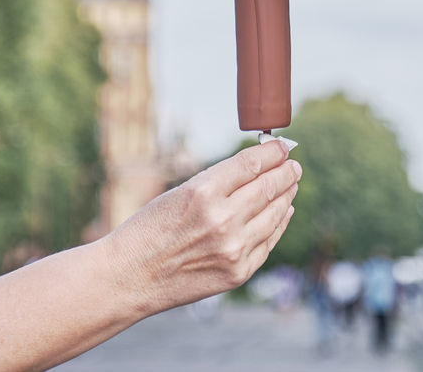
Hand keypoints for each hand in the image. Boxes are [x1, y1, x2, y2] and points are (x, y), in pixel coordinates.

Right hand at [105, 140, 300, 313]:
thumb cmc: (149, 229)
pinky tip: (283, 212)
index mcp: (203, 191)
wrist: (129, 276)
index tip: (282, 146)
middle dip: (285, 172)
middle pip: (268, 187)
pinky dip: (279, 223)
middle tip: (293, 164)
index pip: (251, 164)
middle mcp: (222, 219)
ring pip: (275, 213)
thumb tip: (255, 168)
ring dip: (286, 195)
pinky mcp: (238, 272)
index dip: (272, 152)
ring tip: (291, 185)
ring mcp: (233, 248)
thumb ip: (217, 183)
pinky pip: (269, 241)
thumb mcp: (179, 192)